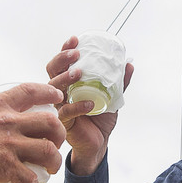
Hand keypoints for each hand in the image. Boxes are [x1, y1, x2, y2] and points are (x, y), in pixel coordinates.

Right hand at [0, 82, 65, 182]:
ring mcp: (7, 144)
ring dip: (53, 164)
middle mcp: (7, 121)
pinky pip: (31, 179)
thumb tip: (2, 129)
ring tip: (47, 171)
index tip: (57, 99)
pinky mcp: (3, 167)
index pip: (31, 91)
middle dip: (59, 136)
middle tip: (54, 146)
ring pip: (48, 151)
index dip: (49, 93)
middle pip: (51, 123)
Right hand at [45, 36, 134, 174]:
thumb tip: (129, 64)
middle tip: (75, 54)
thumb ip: (119, 82)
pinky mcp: (62, 122)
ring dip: (65, 78)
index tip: (75, 39)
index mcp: (69, 84)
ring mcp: (58, 106)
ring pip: (53, 89)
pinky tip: (90, 104)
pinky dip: (78, 106)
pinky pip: (66, 111)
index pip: (61, 63)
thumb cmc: (100, 118)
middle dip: (61, 60)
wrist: (98, 143)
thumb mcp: (112, 97)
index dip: (65, 49)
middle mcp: (60, 93)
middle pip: (52, 71)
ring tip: (78, 73)